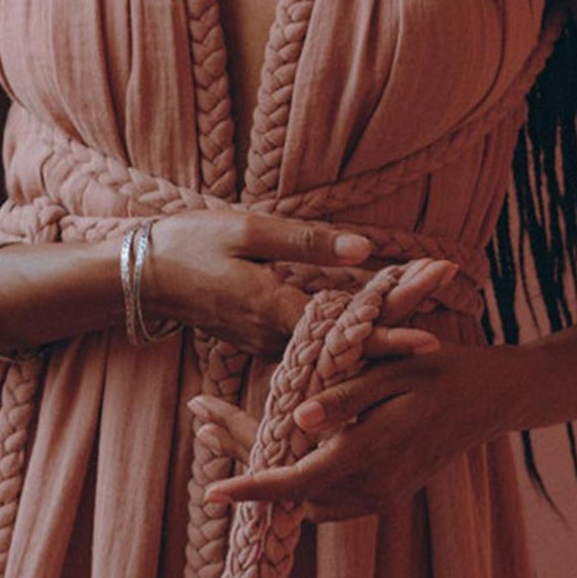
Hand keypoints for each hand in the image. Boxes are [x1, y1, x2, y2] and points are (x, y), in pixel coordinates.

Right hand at [139, 209, 457, 362]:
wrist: (135, 277)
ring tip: (420, 313)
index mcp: (274, 311)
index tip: (431, 342)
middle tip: (441, 319)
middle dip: (395, 330)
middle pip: (347, 343)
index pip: (344, 330)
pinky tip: (370, 327)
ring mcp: (265, 343)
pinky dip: (342, 336)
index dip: (389, 335)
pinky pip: (309, 346)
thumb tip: (366, 250)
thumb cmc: (188, 244)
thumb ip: (307, 242)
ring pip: (330, 347)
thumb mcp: (248, 229)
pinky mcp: (259, 340)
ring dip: (373, 333)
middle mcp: (274, 337)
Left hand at [190, 335, 529, 524]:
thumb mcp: (396, 370)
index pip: (298, 481)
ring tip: (219, 426)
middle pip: (290, 487)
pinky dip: (293, 477)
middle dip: (241, 456)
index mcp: (373, 452)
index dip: (252, 487)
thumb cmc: (444, 369)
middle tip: (201, 416)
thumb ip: (346, 397)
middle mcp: (374, 486)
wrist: (494, 398)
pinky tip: (270, 444)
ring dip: (264, 467)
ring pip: (305, 497)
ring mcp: (381, 496)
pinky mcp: (384, 495)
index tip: (210, 492)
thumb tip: (295, 421)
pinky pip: (327, 497)